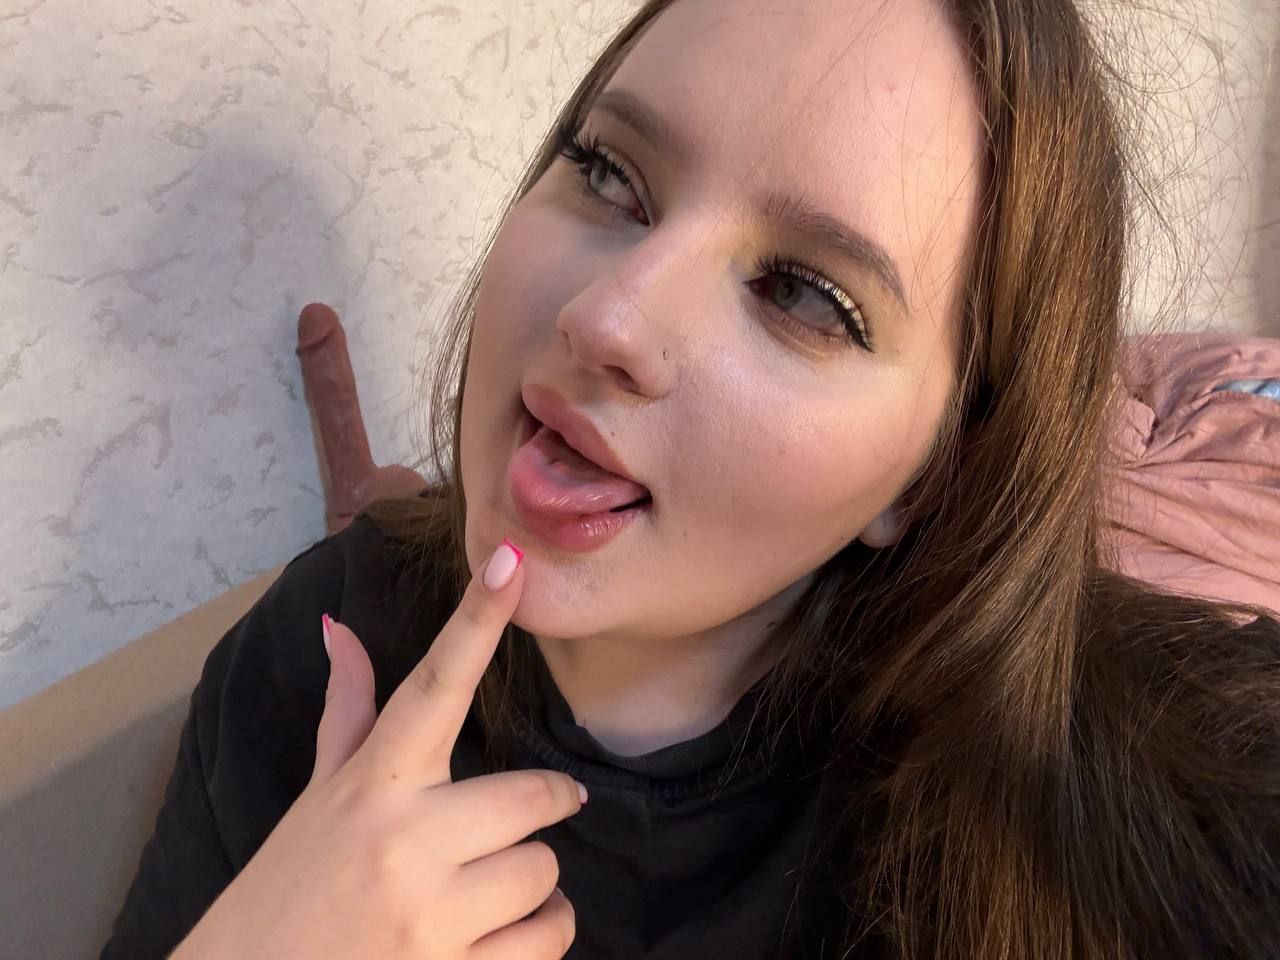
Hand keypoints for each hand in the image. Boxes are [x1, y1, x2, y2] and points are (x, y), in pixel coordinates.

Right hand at [172, 538, 584, 958]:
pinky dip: (536, 938)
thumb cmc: (292, 884)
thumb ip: (348, 712)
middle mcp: (404, 839)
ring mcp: (431, 911)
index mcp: (373, 783)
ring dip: (529, 887)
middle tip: (505, 828)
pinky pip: (549, 939)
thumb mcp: (319, 794)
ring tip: (476, 896)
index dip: (476, 620)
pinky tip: (489, 938)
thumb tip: (340, 627)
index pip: (433, 685)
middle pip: (535, 796)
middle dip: (534, 814)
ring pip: (547, 873)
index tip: (510, 562)